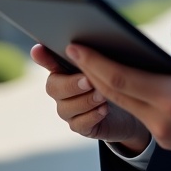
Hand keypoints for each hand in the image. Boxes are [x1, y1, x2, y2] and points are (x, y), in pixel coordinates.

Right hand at [30, 44, 150, 152]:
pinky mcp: (81, 127)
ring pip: (66, 108)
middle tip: (88, 80)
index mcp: (64, 68)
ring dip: (85, 100)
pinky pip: (79, 125)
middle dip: (71, 84)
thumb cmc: (115, 77)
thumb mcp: (108, 62)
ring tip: (103, 94)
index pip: (48, 61)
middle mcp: (61, 90)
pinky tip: (104, 109)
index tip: (38, 49)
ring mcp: (68, 110)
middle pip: (53, 87)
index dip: (43, 57)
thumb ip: (94, 54)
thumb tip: (85, 43)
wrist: (131, 105)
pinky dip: (92, 116)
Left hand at [65, 24, 170, 165]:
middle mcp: (163, 120)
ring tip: (88, 63)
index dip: (95, 62)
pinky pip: (138, 116)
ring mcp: (163, 134)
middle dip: (90, 71)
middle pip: (114, 93)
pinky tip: (117, 83)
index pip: (122, 78)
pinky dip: (123, 98)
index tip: (76, 46)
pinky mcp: (167, 141)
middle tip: (71, 50)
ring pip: (124, 105)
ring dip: (103, 85)